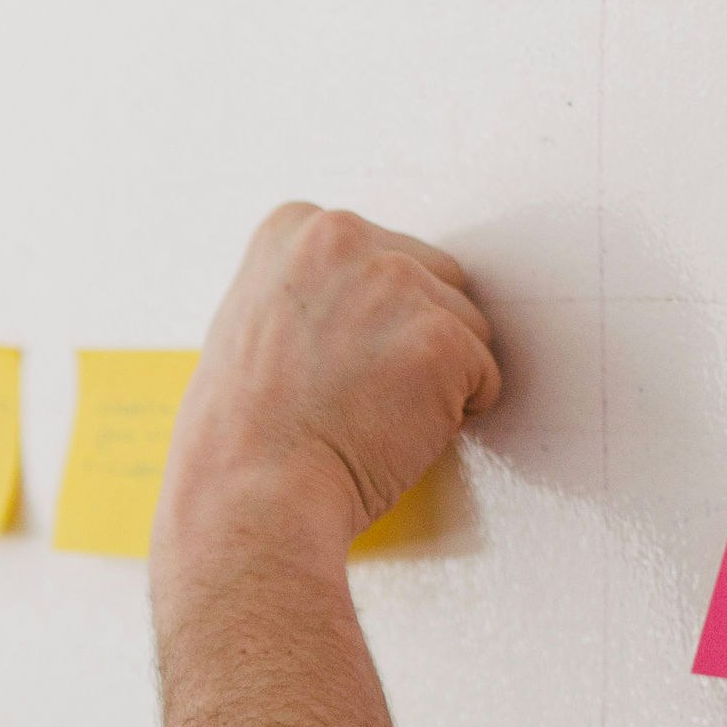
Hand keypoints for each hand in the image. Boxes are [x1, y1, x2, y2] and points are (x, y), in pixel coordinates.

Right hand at [158, 205, 500, 575]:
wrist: (251, 498)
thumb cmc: (241, 439)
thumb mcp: (252, 325)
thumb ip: (312, 291)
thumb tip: (361, 296)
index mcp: (295, 227)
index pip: (383, 254)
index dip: (369, 319)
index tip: (330, 362)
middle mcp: (345, 237)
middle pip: (435, 279)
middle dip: (413, 338)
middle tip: (356, 397)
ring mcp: (396, 283)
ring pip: (467, 327)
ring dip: (437, 379)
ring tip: (368, 417)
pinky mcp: (441, 338)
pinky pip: (484, 377)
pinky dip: (455, 417)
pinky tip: (394, 435)